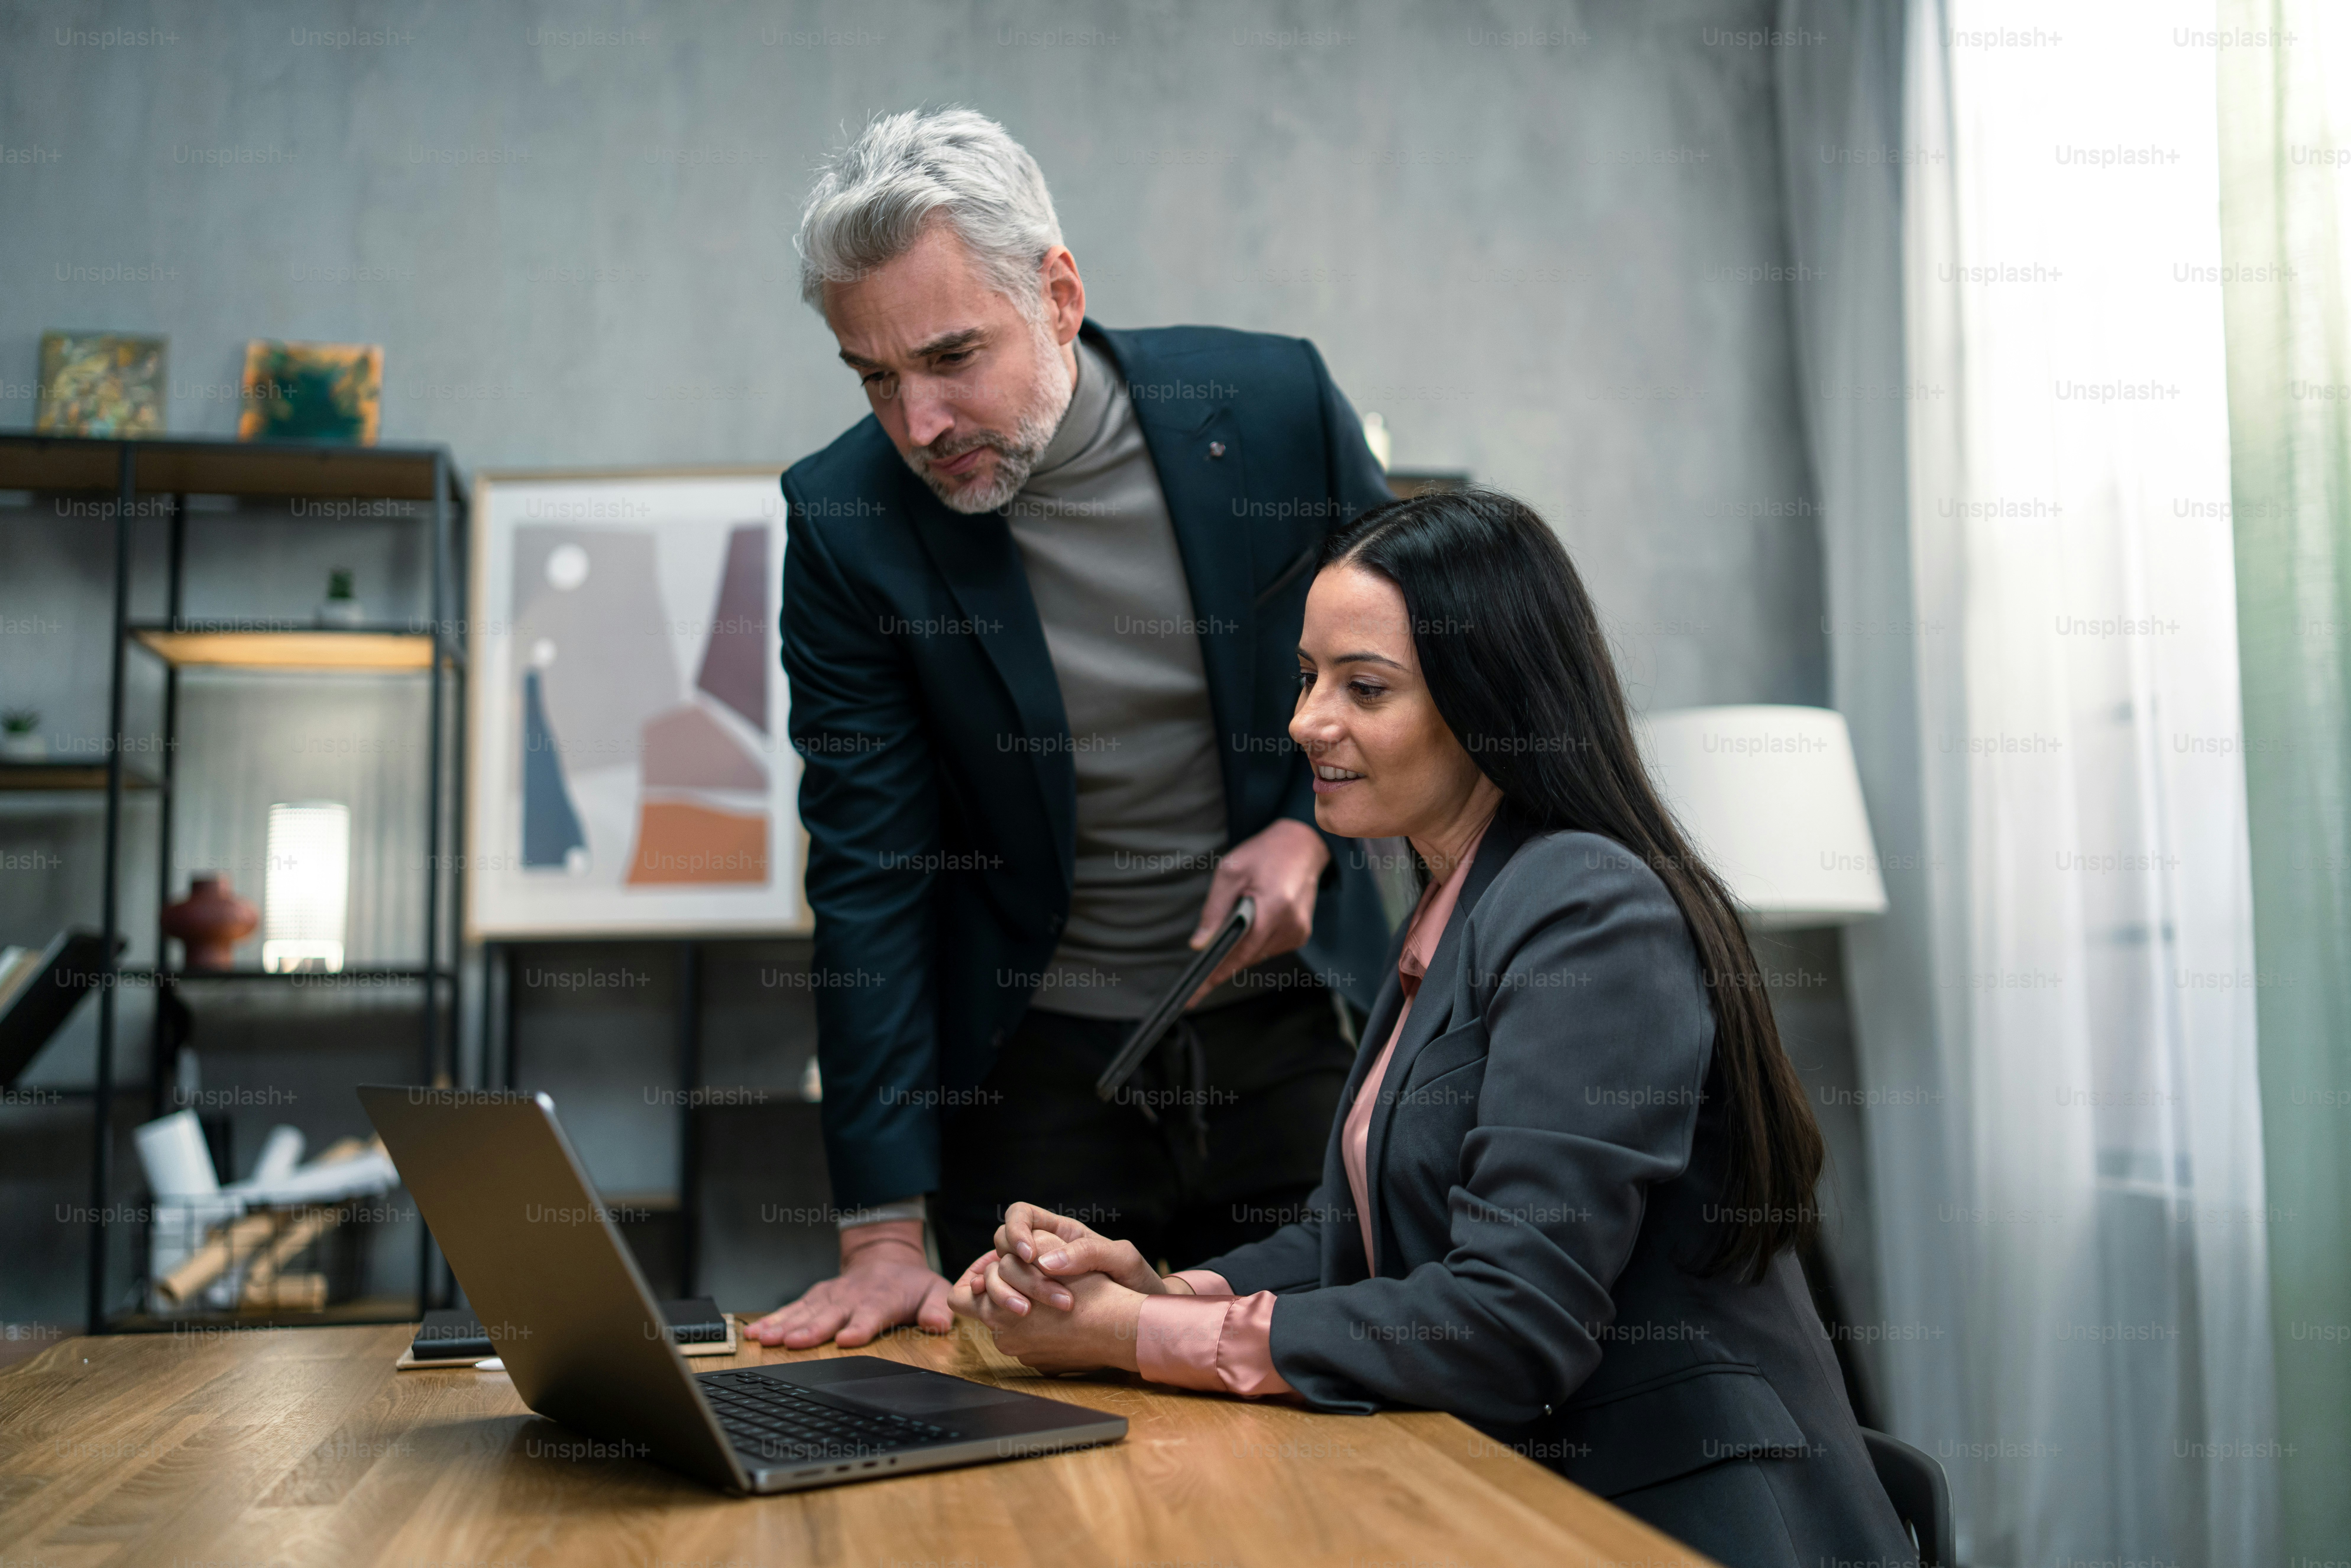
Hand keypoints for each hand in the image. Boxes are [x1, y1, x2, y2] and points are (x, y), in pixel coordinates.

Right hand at [744, 1221, 951, 1347]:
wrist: (886, 1257)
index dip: (860, 1327)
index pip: (871, 1314)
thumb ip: (936, 1308)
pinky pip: (792, 1309)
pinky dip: (772, 1320)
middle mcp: (851, 1298)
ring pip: (805, 1312)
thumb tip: (939, 1324)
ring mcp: (830, 1297)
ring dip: (784, 1326)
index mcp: (881, 1299)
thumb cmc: (910, 1283)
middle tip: (794, 1343)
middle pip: (830, 1315)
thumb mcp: (933, 1290)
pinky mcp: (815, 1297)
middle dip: (812, 1330)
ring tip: (764, 1339)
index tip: (847, 1338)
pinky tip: (754, 1333)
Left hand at [950, 1254, 1145, 1374]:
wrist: (1124, 1331)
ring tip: (1051, 1294)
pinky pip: (1028, 1340)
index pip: (961, 1296)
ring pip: (1008, 1324)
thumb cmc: (1092, 1290)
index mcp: (1000, 1310)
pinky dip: (1039, 1327)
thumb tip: (999, 1259)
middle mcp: (1005, 1336)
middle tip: (1030, 1275)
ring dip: (1023, 1308)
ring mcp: (1023, 1353)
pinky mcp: (1041, 1364)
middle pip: (985, 1309)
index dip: (973, 1280)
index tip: (993, 1269)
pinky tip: (1062, 1315)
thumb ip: (1018, 1254)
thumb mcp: (1052, 1256)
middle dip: (1003, 1289)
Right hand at [987, 1201, 1189, 1305]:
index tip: (1029, 1255)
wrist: (1143, 1319)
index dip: (1016, 1230)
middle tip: (1034, 1294)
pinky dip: (990, 1303)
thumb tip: (1046, 1262)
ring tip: (1023, 1312)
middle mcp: (1041, 1252)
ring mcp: (1030, 1279)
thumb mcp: (1123, 1260)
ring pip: (996, 1274)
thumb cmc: (1136, 1282)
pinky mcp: (1027, 1305)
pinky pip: (997, 1299)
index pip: (1021, 1214)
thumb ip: (1089, 1253)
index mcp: (1060, 1233)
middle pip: (1003, 1246)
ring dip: (1000, 1291)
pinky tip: (1001, 1315)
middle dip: (1013, 1269)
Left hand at [1190, 817, 1327, 1001]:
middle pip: (1246, 957)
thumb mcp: (1230, 872)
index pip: (1239, 953)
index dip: (1216, 973)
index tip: (1196, 992)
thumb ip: (1214, 910)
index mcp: (1274, 907)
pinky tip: (1255, 919)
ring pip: (1256, 955)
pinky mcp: (1300, 934)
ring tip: (1240, 916)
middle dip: (1223, 960)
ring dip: (1240, 947)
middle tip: (1202, 962)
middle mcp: (1290, 924)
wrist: (1302, 845)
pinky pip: (1268, 948)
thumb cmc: (1264, 853)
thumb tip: (1200, 944)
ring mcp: (1298, 932)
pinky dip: (1255, 941)